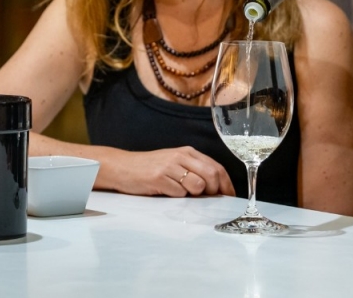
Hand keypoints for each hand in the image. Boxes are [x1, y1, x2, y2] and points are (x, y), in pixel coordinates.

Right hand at [102, 146, 235, 197]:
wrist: (122, 167)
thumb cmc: (151, 168)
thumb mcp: (175, 163)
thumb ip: (194, 171)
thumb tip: (216, 190)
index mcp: (188, 152)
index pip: (217, 167)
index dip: (226, 184)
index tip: (230, 197)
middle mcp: (181, 156)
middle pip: (212, 175)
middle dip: (214, 191)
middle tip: (208, 200)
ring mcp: (170, 166)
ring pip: (198, 185)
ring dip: (195, 195)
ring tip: (182, 194)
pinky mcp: (159, 178)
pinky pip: (179, 193)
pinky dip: (177, 197)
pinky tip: (167, 192)